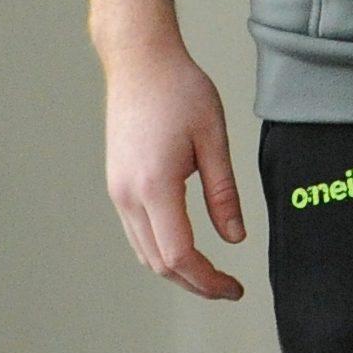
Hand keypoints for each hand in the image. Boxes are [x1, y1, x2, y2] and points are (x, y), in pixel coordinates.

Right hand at [103, 36, 246, 299]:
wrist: (140, 63)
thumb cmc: (182, 91)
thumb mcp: (214, 138)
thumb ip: (224, 192)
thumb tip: (235, 239)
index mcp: (154, 187)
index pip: (179, 255)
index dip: (208, 279)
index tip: (235, 288)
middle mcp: (128, 197)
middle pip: (158, 263)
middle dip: (194, 282)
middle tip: (229, 288)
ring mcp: (117, 193)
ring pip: (144, 252)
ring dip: (176, 270)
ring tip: (212, 273)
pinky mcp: (117, 185)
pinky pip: (137, 233)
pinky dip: (161, 249)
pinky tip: (186, 247)